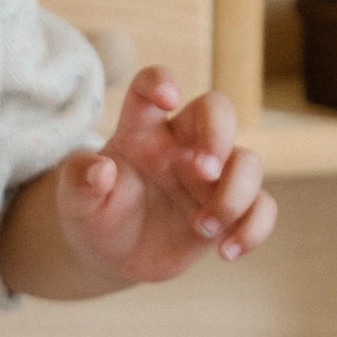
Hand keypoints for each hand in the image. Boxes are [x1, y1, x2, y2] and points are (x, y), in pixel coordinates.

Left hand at [55, 68, 275, 287]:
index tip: (167, 98)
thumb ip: (79, 179)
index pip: (151, 85)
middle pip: (218, 110)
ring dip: (235, 193)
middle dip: (219, 133)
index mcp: (141, 130)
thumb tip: (101, 170)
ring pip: (248, 162)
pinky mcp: (229, 209)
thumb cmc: (93, 214)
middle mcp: (182, 145)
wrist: (110, 256)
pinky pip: (262, 207)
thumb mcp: (74, 200)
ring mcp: (210, 177)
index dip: (161, 81)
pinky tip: (226, 252)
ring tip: (203, 227)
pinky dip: (254, 229)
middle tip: (204, 171)